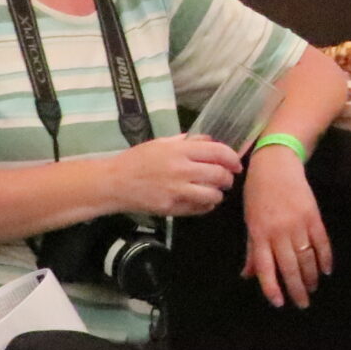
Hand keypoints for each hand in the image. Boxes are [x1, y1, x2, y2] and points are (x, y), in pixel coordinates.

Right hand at [109, 135, 241, 218]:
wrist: (114, 183)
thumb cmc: (137, 160)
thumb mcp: (162, 143)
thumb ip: (188, 141)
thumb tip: (210, 140)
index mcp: (180, 150)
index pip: (218, 153)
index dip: (233, 159)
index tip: (236, 164)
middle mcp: (181, 170)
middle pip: (220, 175)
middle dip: (228, 178)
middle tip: (227, 179)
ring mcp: (177, 191)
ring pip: (213, 195)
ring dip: (218, 194)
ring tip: (214, 191)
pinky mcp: (172, 208)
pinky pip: (199, 209)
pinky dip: (206, 206)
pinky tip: (203, 201)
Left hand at [241, 148, 332, 308]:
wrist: (276, 165)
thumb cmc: (257, 194)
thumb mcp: (249, 221)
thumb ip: (252, 250)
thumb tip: (248, 275)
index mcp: (260, 234)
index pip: (266, 268)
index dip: (272, 288)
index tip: (280, 303)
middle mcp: (279, 232)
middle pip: (290, 267)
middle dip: (296, 289)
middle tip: (303, 304)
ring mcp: (298, 224)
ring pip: (307, 258)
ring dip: (311, 277)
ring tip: (313, 289)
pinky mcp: (313, 216)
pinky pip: (321, 242)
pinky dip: (325, 258)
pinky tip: (326, 270)